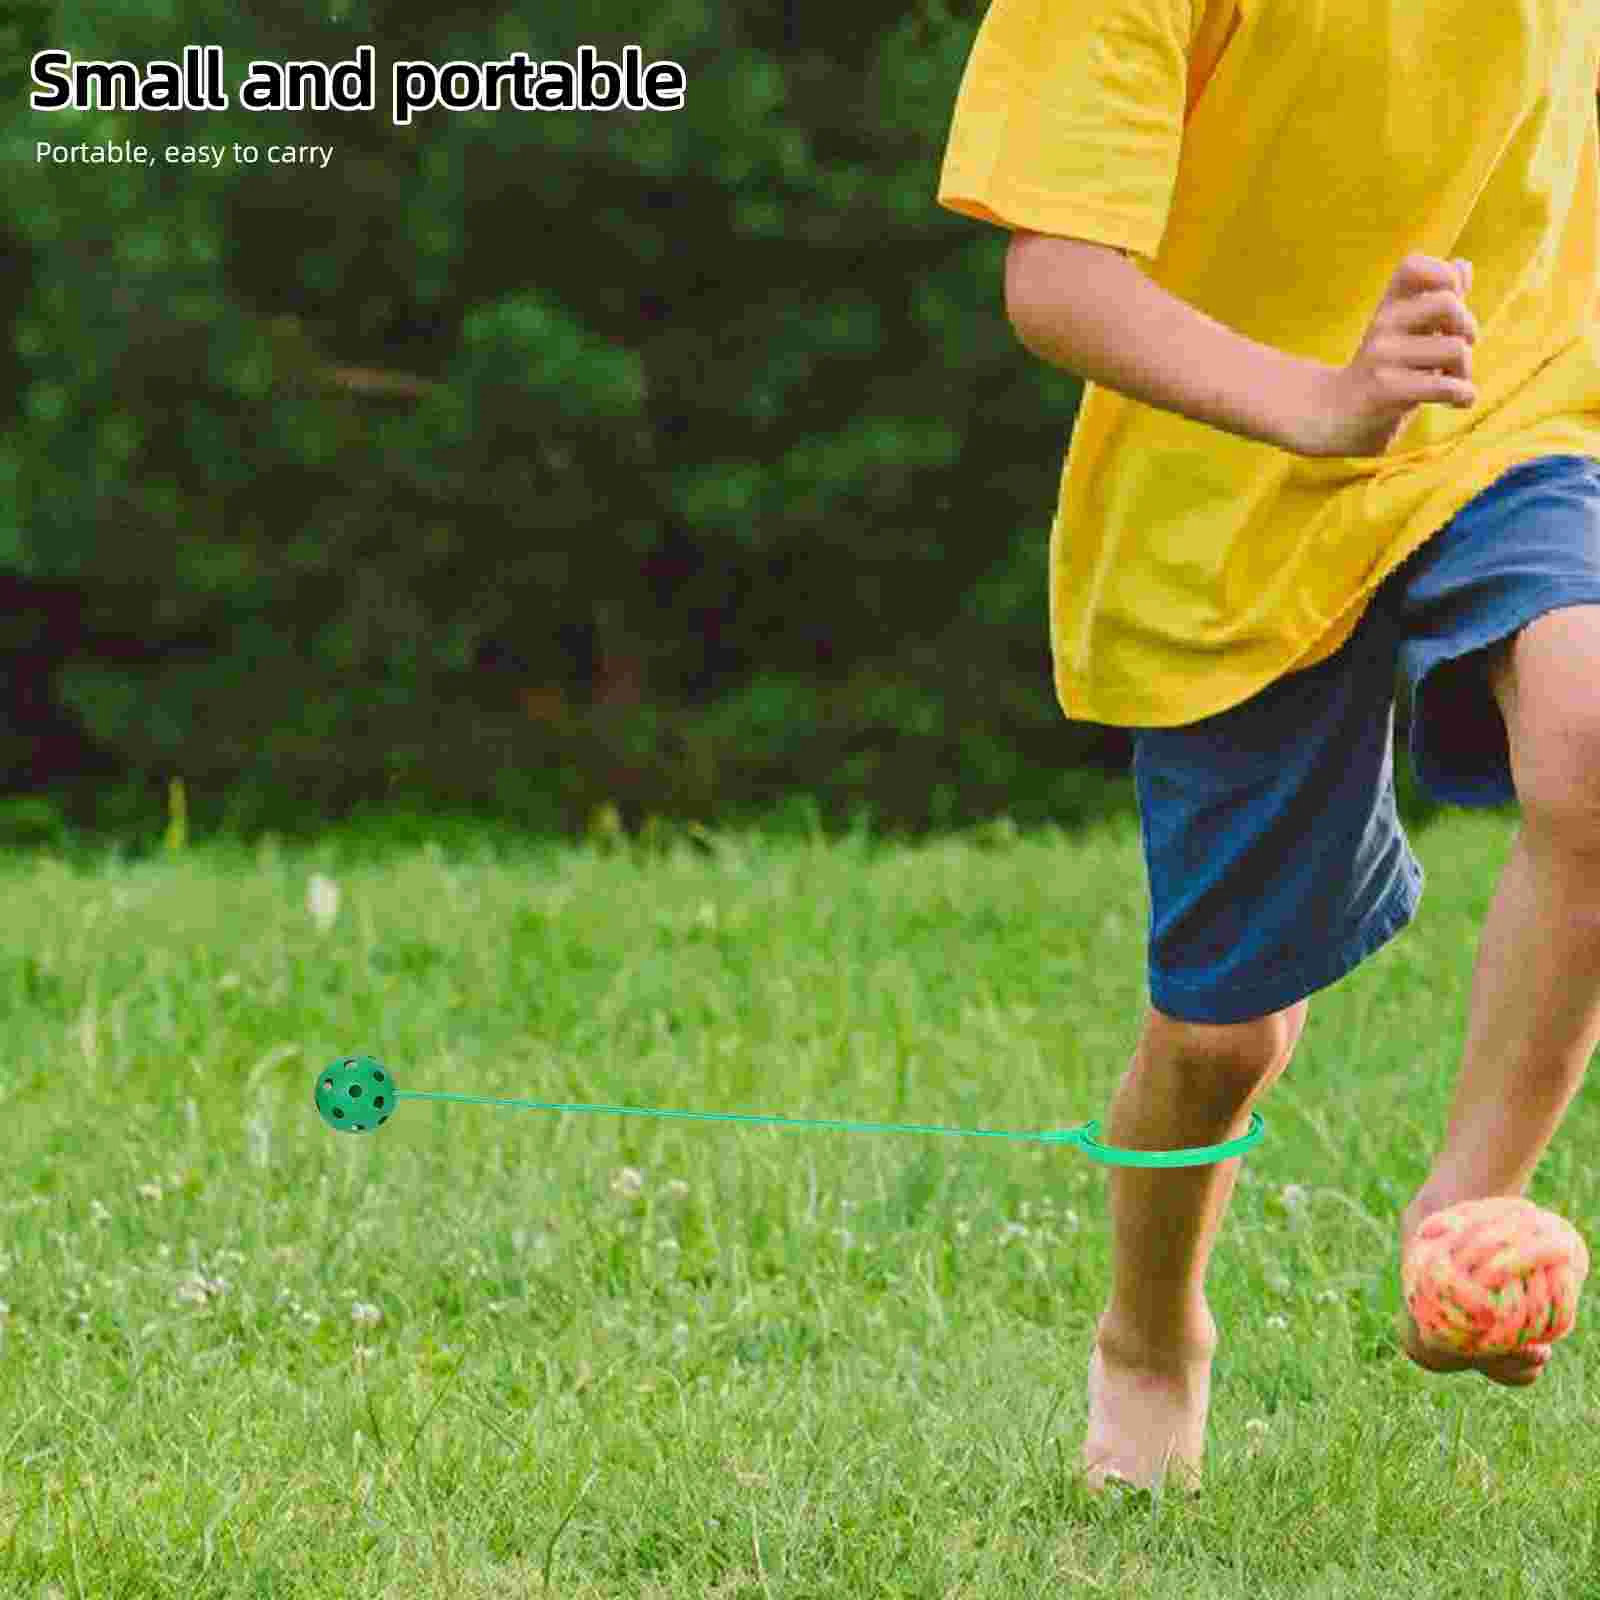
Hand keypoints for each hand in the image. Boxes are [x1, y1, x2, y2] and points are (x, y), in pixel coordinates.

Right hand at [1298, 254, 1478, 458]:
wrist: (1335, 417)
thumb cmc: (1381, 372)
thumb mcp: (1407, 331)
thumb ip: (1436, 299)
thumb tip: (1463, 265)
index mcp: (1388, 307)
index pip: (1413, 266)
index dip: (1444, 276)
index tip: (1453, 305)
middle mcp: (1383, 325)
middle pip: (1448, 303)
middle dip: (1468, 328)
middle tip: (1460, 350)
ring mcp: (1382, 357)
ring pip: (1455, 349)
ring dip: (1465, 371)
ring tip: (1454, 381)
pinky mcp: (1385, 390)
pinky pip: (1444, 386)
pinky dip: (1462, 395)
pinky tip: (1457, 402)